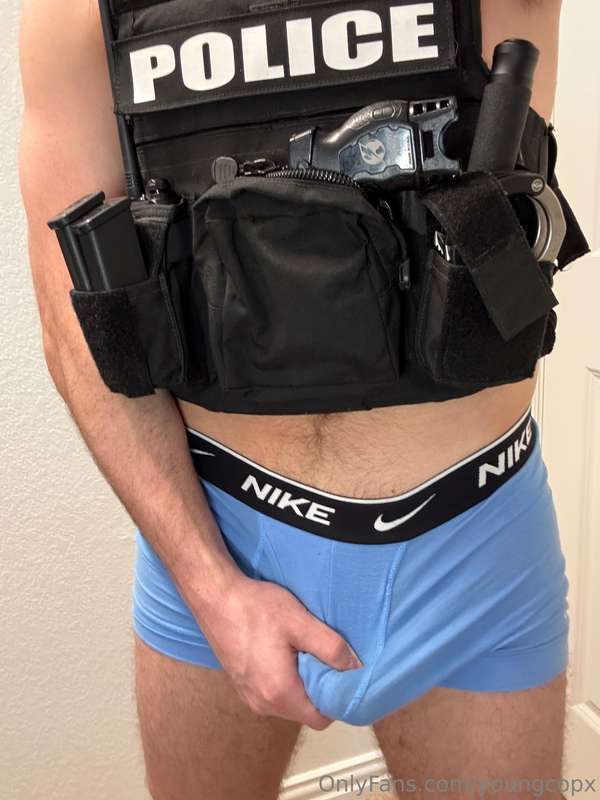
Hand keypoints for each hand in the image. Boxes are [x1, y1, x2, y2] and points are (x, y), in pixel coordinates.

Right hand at [194, 573, 362, 729]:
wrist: (215, 596)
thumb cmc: (256, 608)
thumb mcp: (300, 622)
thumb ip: (331, 647)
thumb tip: (356, 667)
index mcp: (280, 694)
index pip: (320, 719)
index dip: (336, 700)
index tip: (342, 674)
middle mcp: (263, 704)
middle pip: (304, 711)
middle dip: (318, 689)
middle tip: (323, 656)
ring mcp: (248, 696)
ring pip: (288, 702)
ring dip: (300, 683)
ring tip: (302, 650)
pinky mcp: (241, 685)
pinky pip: (272, 693)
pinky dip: (283, 679)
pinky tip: (282, 650)